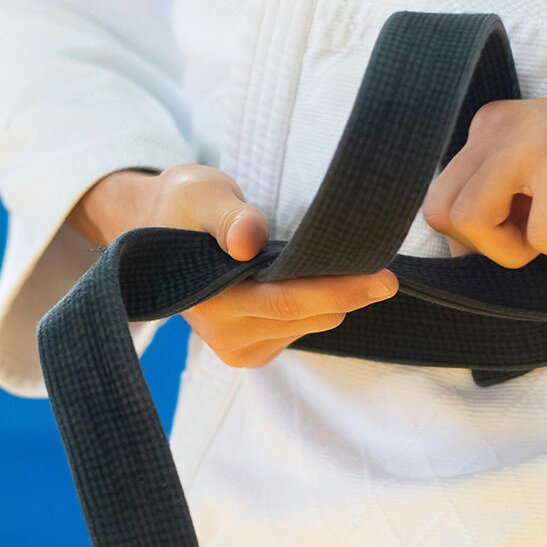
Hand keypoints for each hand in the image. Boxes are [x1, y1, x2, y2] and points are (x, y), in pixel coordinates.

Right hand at [68, 164, 397, 366]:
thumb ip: (227, 216)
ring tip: (338, 264)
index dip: (338, 290)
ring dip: (334, 299)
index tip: (384, 278)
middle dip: (348, 292)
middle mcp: (224, 334)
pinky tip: (311, 281)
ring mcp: (237, 348)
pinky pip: (303, 331)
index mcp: (210, 300)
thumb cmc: (184, 208)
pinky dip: (318, 306)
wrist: (162, 231)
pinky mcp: (250, 351)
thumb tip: (247, 241)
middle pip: (308, 318)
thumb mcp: (202, 195)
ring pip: (312, 326)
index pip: (287, 301)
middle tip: (380, 264)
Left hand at [422, 85, 546, 266]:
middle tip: (538, 241)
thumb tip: (458, 254)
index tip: (525, 235)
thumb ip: (499, 211)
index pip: (440, 201)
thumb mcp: (542, 193)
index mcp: (487, 134)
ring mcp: (524, 139)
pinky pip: (540, 235)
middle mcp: (495, 129)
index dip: (477, 238)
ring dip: (519, 251)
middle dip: (488, 247)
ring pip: (470, 220)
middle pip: (441, 212)